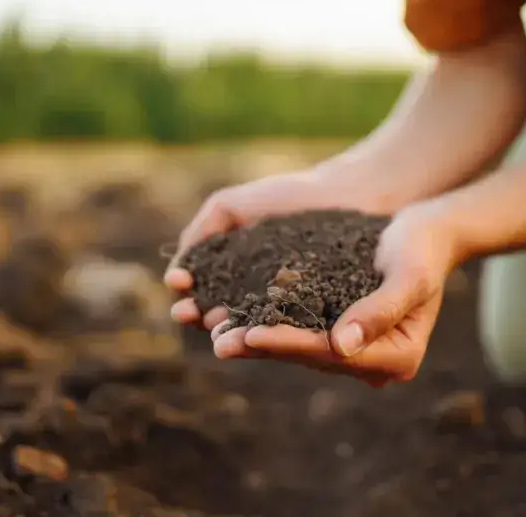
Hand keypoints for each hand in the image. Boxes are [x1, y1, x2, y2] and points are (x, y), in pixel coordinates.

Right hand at [164, 167, 391, 330]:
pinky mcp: (315, 319)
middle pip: (219, 314)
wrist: (349, 194)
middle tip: (189, 313)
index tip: (179, 285)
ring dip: (228, 331)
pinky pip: (289, 328)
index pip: (200, 292)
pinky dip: (269, 332)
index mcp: (233, 275)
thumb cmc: (290, 196)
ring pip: (249, 327)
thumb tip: (176, 272)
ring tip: (215, 327)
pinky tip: (254, 328)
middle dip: (199, 315)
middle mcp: (255, 297)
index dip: (186, 293)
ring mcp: (285, 311)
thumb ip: (201, 232)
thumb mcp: (232, 206)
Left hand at [217, 200, 458, 385]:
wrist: (428, 232)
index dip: (290, 344)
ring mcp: (357, 350)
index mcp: (399, 358)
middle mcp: (376, 363)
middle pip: (311, 357)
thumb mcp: (408, 274)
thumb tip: (342, 345)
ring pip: (299, 348)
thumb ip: (380, 310)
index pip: (332, 354)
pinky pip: (299, 331)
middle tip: (219, 341)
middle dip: (263, 347)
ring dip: (257, 340)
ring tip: (216, 333)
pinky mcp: (340, 332)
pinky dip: (268, 323)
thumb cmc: (423, 248)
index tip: (251, 334)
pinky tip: (233, 317)